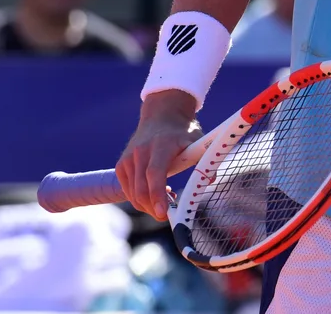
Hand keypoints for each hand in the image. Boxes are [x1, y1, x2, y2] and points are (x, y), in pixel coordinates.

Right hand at [116, 91, 201, 219]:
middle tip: (168, 216)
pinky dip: (140, 198)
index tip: (164, 213)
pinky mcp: (121, 165)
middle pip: (141, 189)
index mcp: (160, 145)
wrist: (161, 115)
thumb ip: (204, 159)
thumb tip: (210, 179)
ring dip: (148, 205)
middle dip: (154, 208)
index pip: (155, 174)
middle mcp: (140, 152)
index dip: (157, 195)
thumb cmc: (182, 131)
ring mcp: (128, 159)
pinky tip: (155, 193)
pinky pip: (128, 190)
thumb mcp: (197, 141)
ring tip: (166, 201)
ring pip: (134, 194)